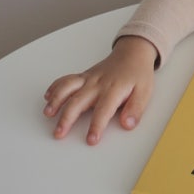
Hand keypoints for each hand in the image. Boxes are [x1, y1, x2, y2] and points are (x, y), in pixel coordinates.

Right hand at [43, 36, 157, 145]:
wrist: (132, 53)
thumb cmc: (137, 74)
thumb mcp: (145, 92)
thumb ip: (136, 109)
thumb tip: (128, 124)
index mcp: (114, 89)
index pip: (103, 110)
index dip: (96, 126)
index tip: (91, 140)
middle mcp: (98, 84)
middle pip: (78, 101)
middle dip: (67, 118)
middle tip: (59, 133)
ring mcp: (88, 79)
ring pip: (68, 88)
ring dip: (56, 101)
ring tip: (48, 114)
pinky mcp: (83, 76)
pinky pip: (66, 80)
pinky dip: (55, 87)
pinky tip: (48, 98)